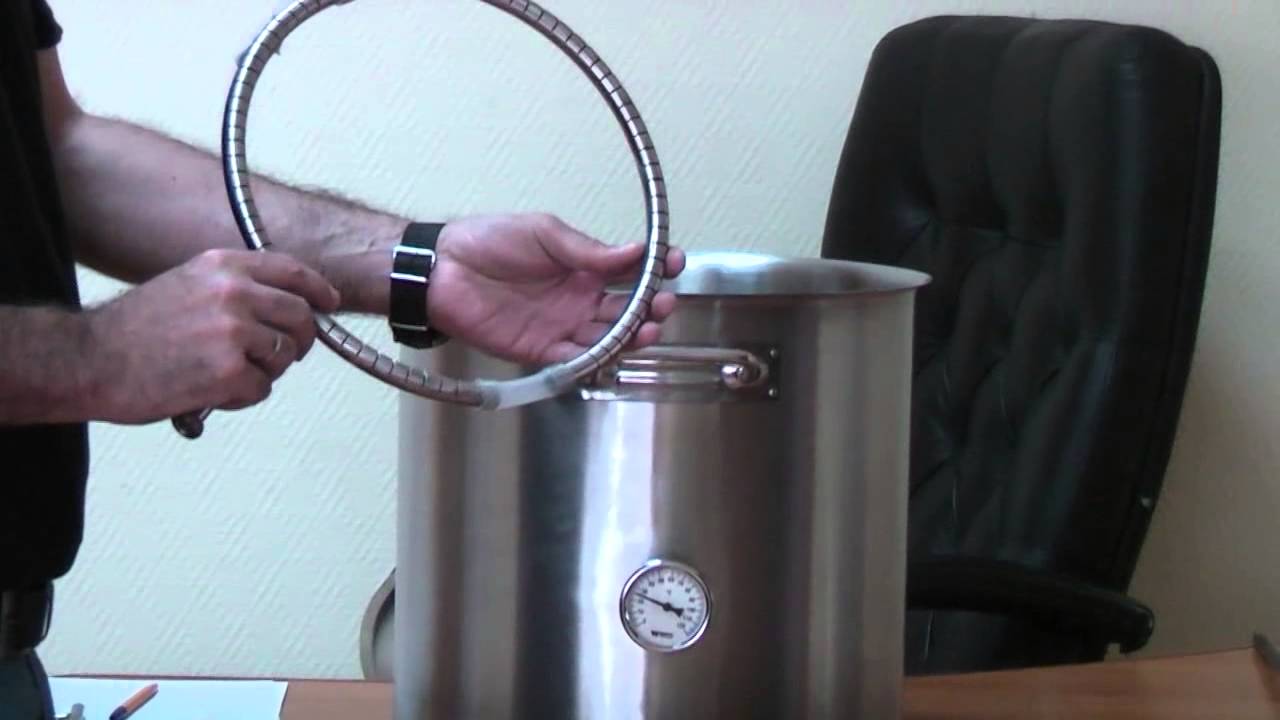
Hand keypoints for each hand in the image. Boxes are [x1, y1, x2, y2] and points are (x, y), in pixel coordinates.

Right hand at [86, 248, 340, 423]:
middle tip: (281, 355)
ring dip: (264, 371)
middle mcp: (234, 293)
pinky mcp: (229, 372)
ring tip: (225, 372)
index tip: (328, 304)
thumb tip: (284, 304)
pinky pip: (263, 388)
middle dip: (298, 340)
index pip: (293, 272)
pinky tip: (212, 391)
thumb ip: (234, 287)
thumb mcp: (187, 283)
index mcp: (224, 266)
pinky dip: (242, 396)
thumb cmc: (135, 329)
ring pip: (285, 355)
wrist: (90, 360)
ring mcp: (234, 332)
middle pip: (300, 317)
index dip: (318, 290)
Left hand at [426, 213, 685, 365]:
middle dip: (650, 309)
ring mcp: (560, 327)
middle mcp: (577, 300)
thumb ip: (586, 249)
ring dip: (632, 337)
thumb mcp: (544, 232)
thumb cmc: (486, 241)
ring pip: (607, 338)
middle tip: (663, 304)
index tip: (674, 263)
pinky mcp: (539, 350)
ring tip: (648, 329)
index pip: (629, 272)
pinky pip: (575, 361)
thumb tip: (633, 251)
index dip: (655, 269)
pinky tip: (612, 352)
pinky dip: (595, 359)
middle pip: (626, 311)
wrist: (442, 268)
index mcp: (581, 268)